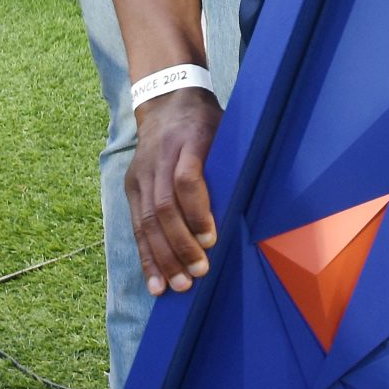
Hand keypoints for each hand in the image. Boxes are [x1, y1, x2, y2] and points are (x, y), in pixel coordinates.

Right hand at [126, 88, 222, 293]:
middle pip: (163, 208)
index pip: (186, 180)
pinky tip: (155, 284)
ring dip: (163, 258)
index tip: (212, 239)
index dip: (197, 211)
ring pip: (146, 222)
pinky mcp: (131, 187)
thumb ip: (235, 161)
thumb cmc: (207, 122)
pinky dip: (147, 257)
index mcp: (187, 141)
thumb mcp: (226, 129)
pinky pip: (136, 227)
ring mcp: (141, 175)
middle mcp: (158, 160)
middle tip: (199, 273)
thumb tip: (257, 204)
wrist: (166, 101)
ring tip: (179, 286)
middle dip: (181, 245)